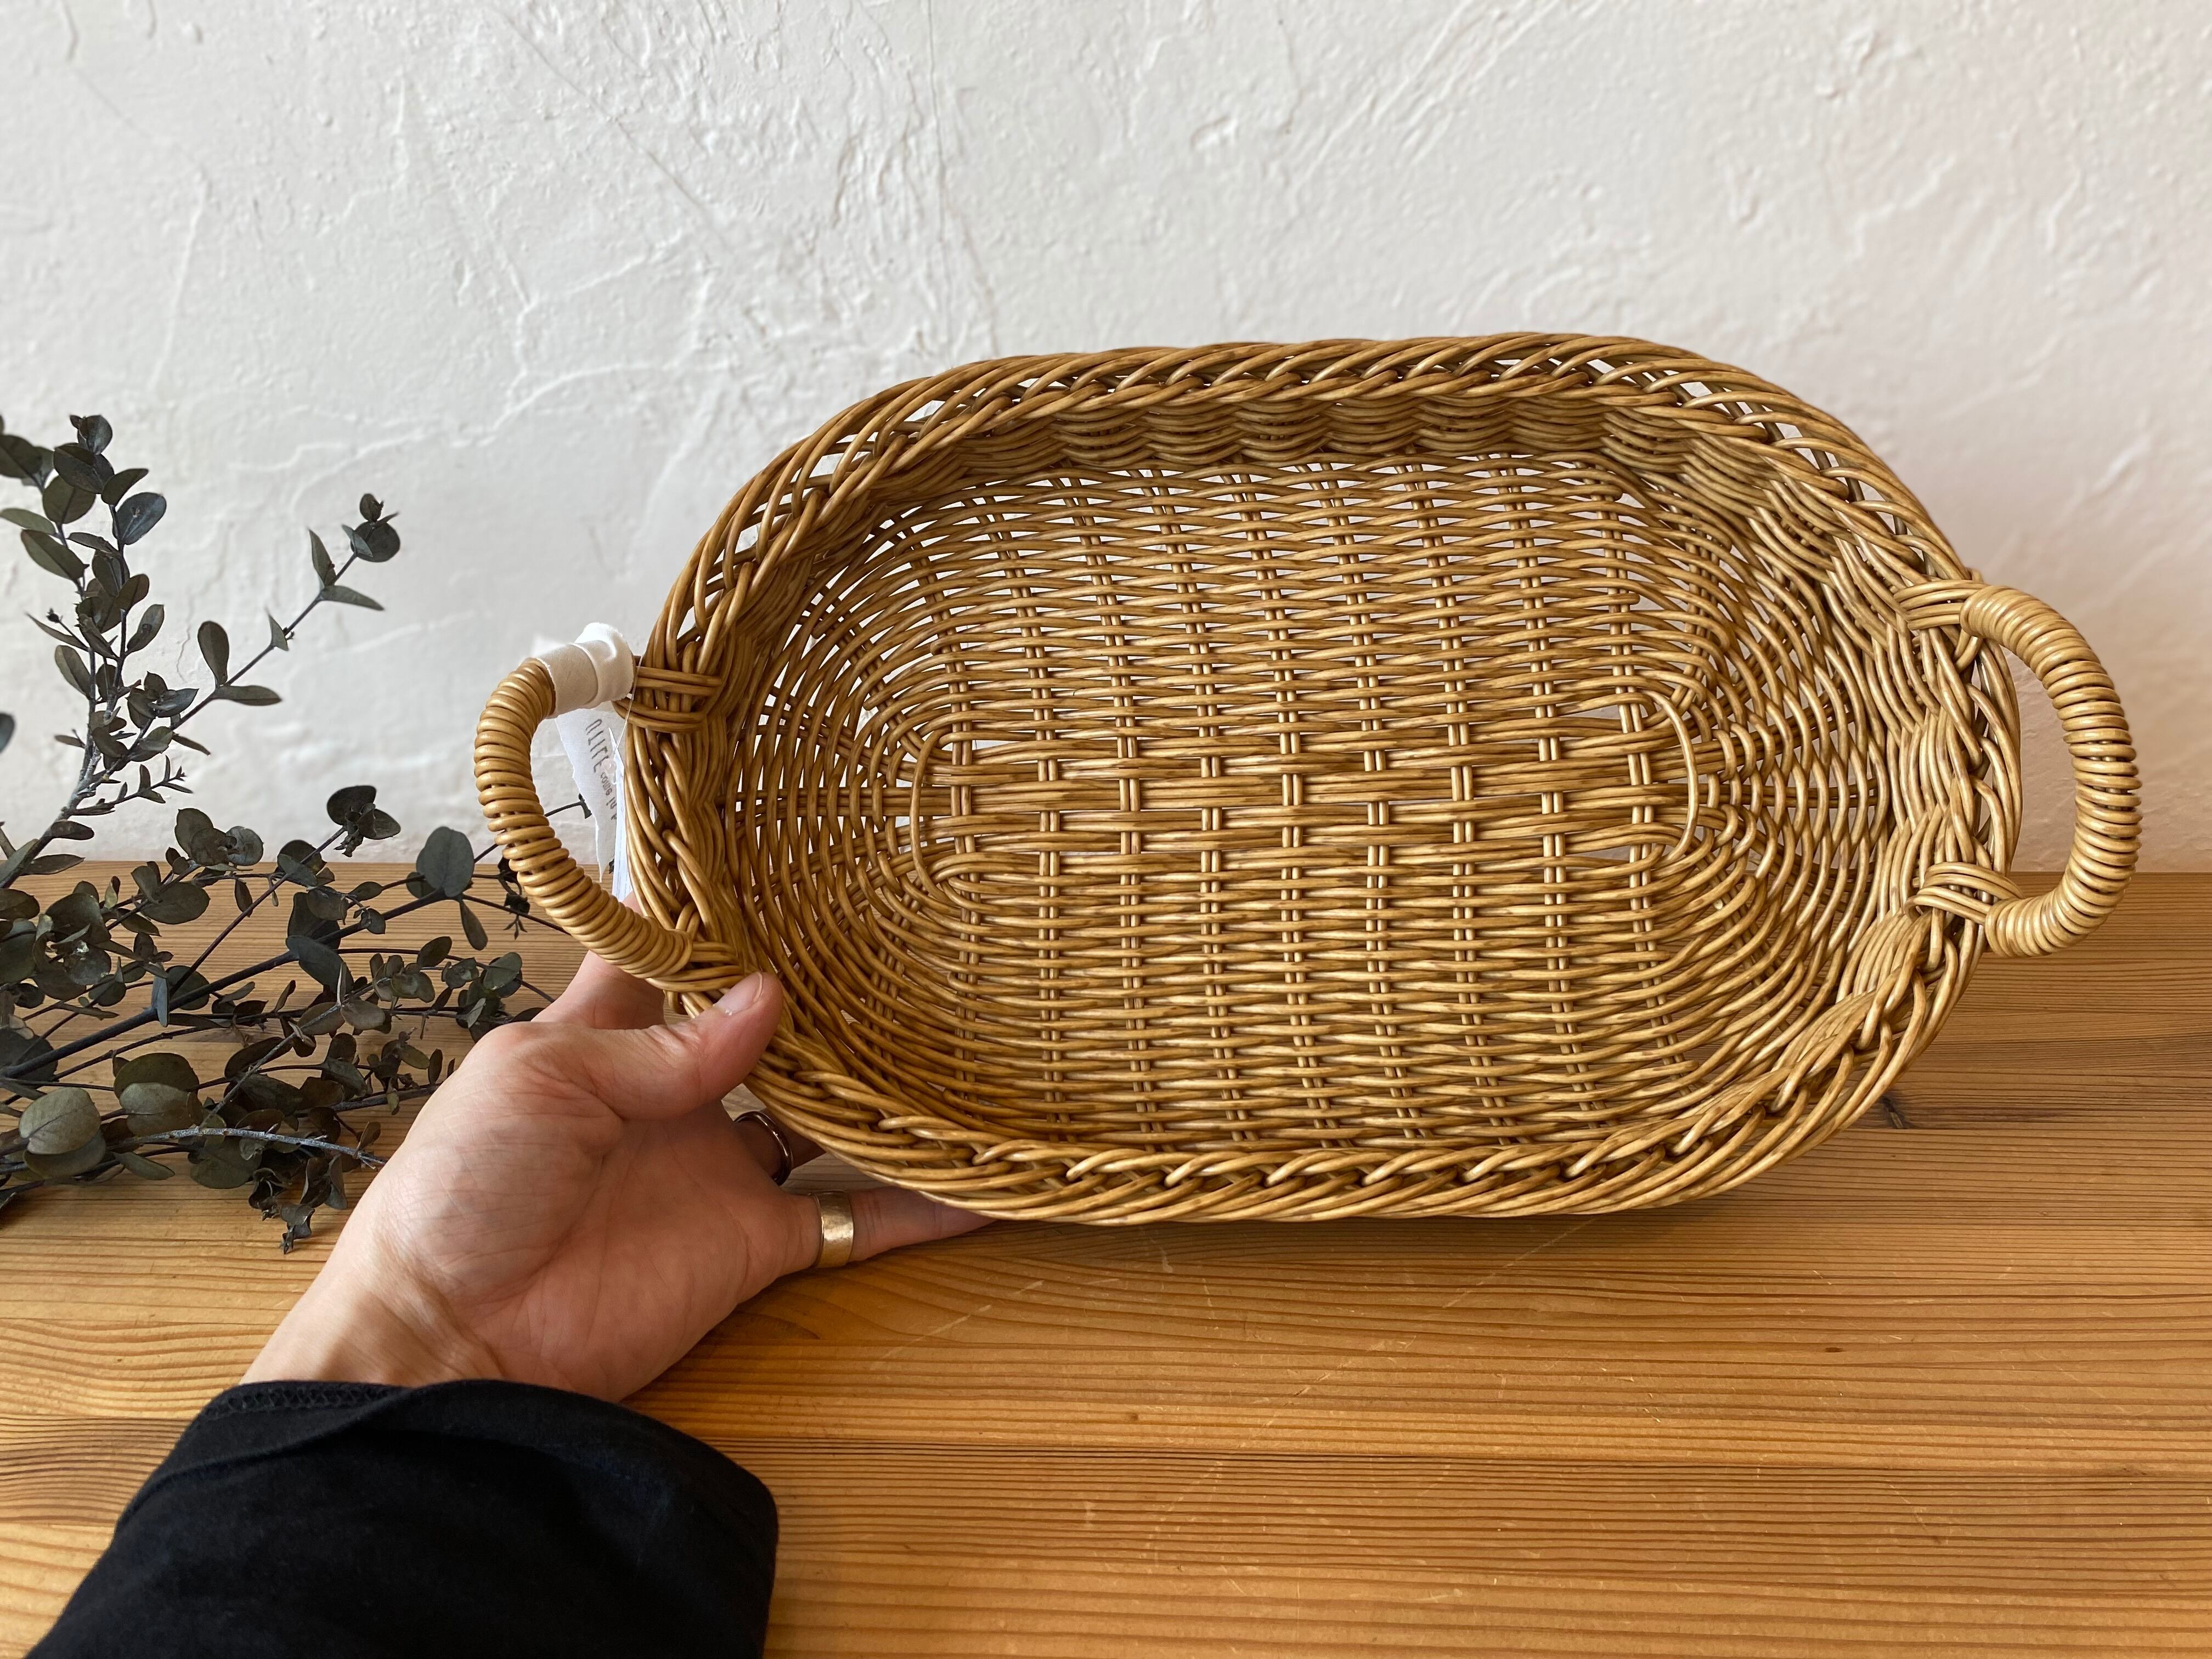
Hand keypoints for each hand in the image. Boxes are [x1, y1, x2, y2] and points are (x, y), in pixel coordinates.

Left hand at [246, 955, 988, 1398]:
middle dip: (825, 989)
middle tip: (908, 930)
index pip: (673, 954)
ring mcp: (720, 1169)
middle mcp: (676, 1092)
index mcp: (607, 1034)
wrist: (452, 1335)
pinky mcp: (752, 1244)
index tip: (790, 857)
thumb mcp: (541, 1079)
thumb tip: (771, 997)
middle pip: (767, 1027)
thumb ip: (661, 1045)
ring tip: (964, 1030)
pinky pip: (851, 1220)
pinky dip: (921, 1208)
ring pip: (825, 1114)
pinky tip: (990, 1185)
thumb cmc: (465, 1186)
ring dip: (883, 1085)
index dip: (721, 910)